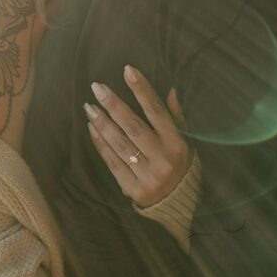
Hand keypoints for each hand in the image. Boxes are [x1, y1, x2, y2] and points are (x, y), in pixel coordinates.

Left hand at [84, 66, 191, 207]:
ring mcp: (148, 176)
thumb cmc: (181, 165)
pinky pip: (113, 162)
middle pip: (133, 126)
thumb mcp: (187, 141)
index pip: (156, 111)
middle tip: (97, 87)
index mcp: (178, 144)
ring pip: (120, 144)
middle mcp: (163, 159)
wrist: (179, 206)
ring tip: (89, 106)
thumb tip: (172, 88)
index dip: (141, 90)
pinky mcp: (134, 189)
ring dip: (102, 123)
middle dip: (113, 105)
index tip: (128, 70)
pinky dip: (101, 144)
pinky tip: (92, 128)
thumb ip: (177, 116)